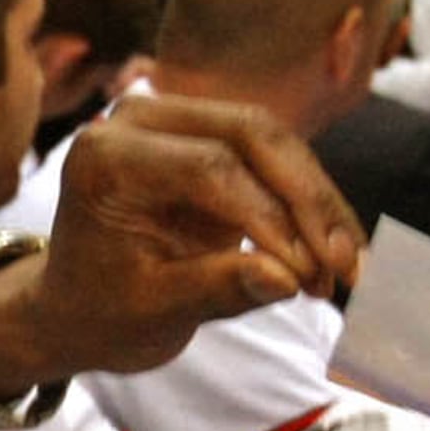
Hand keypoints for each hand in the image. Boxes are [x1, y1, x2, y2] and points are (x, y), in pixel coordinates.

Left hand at [0, 96, 364, 393]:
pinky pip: (276, 159)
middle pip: (251, 136)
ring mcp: (178, 120)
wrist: (79, 306)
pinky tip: (336, 251)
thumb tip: (287, 278)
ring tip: (350, 268)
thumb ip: (216, 289)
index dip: (270, 219)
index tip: (307, 275)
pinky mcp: (211, 137)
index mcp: (107, 156)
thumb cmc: (101, 312)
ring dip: (320, 205)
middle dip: (309, 203)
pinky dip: (310, 207)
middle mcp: (140, 119)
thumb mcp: (152, 312)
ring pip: (275, 143)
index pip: (207, 168)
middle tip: (347, 265)